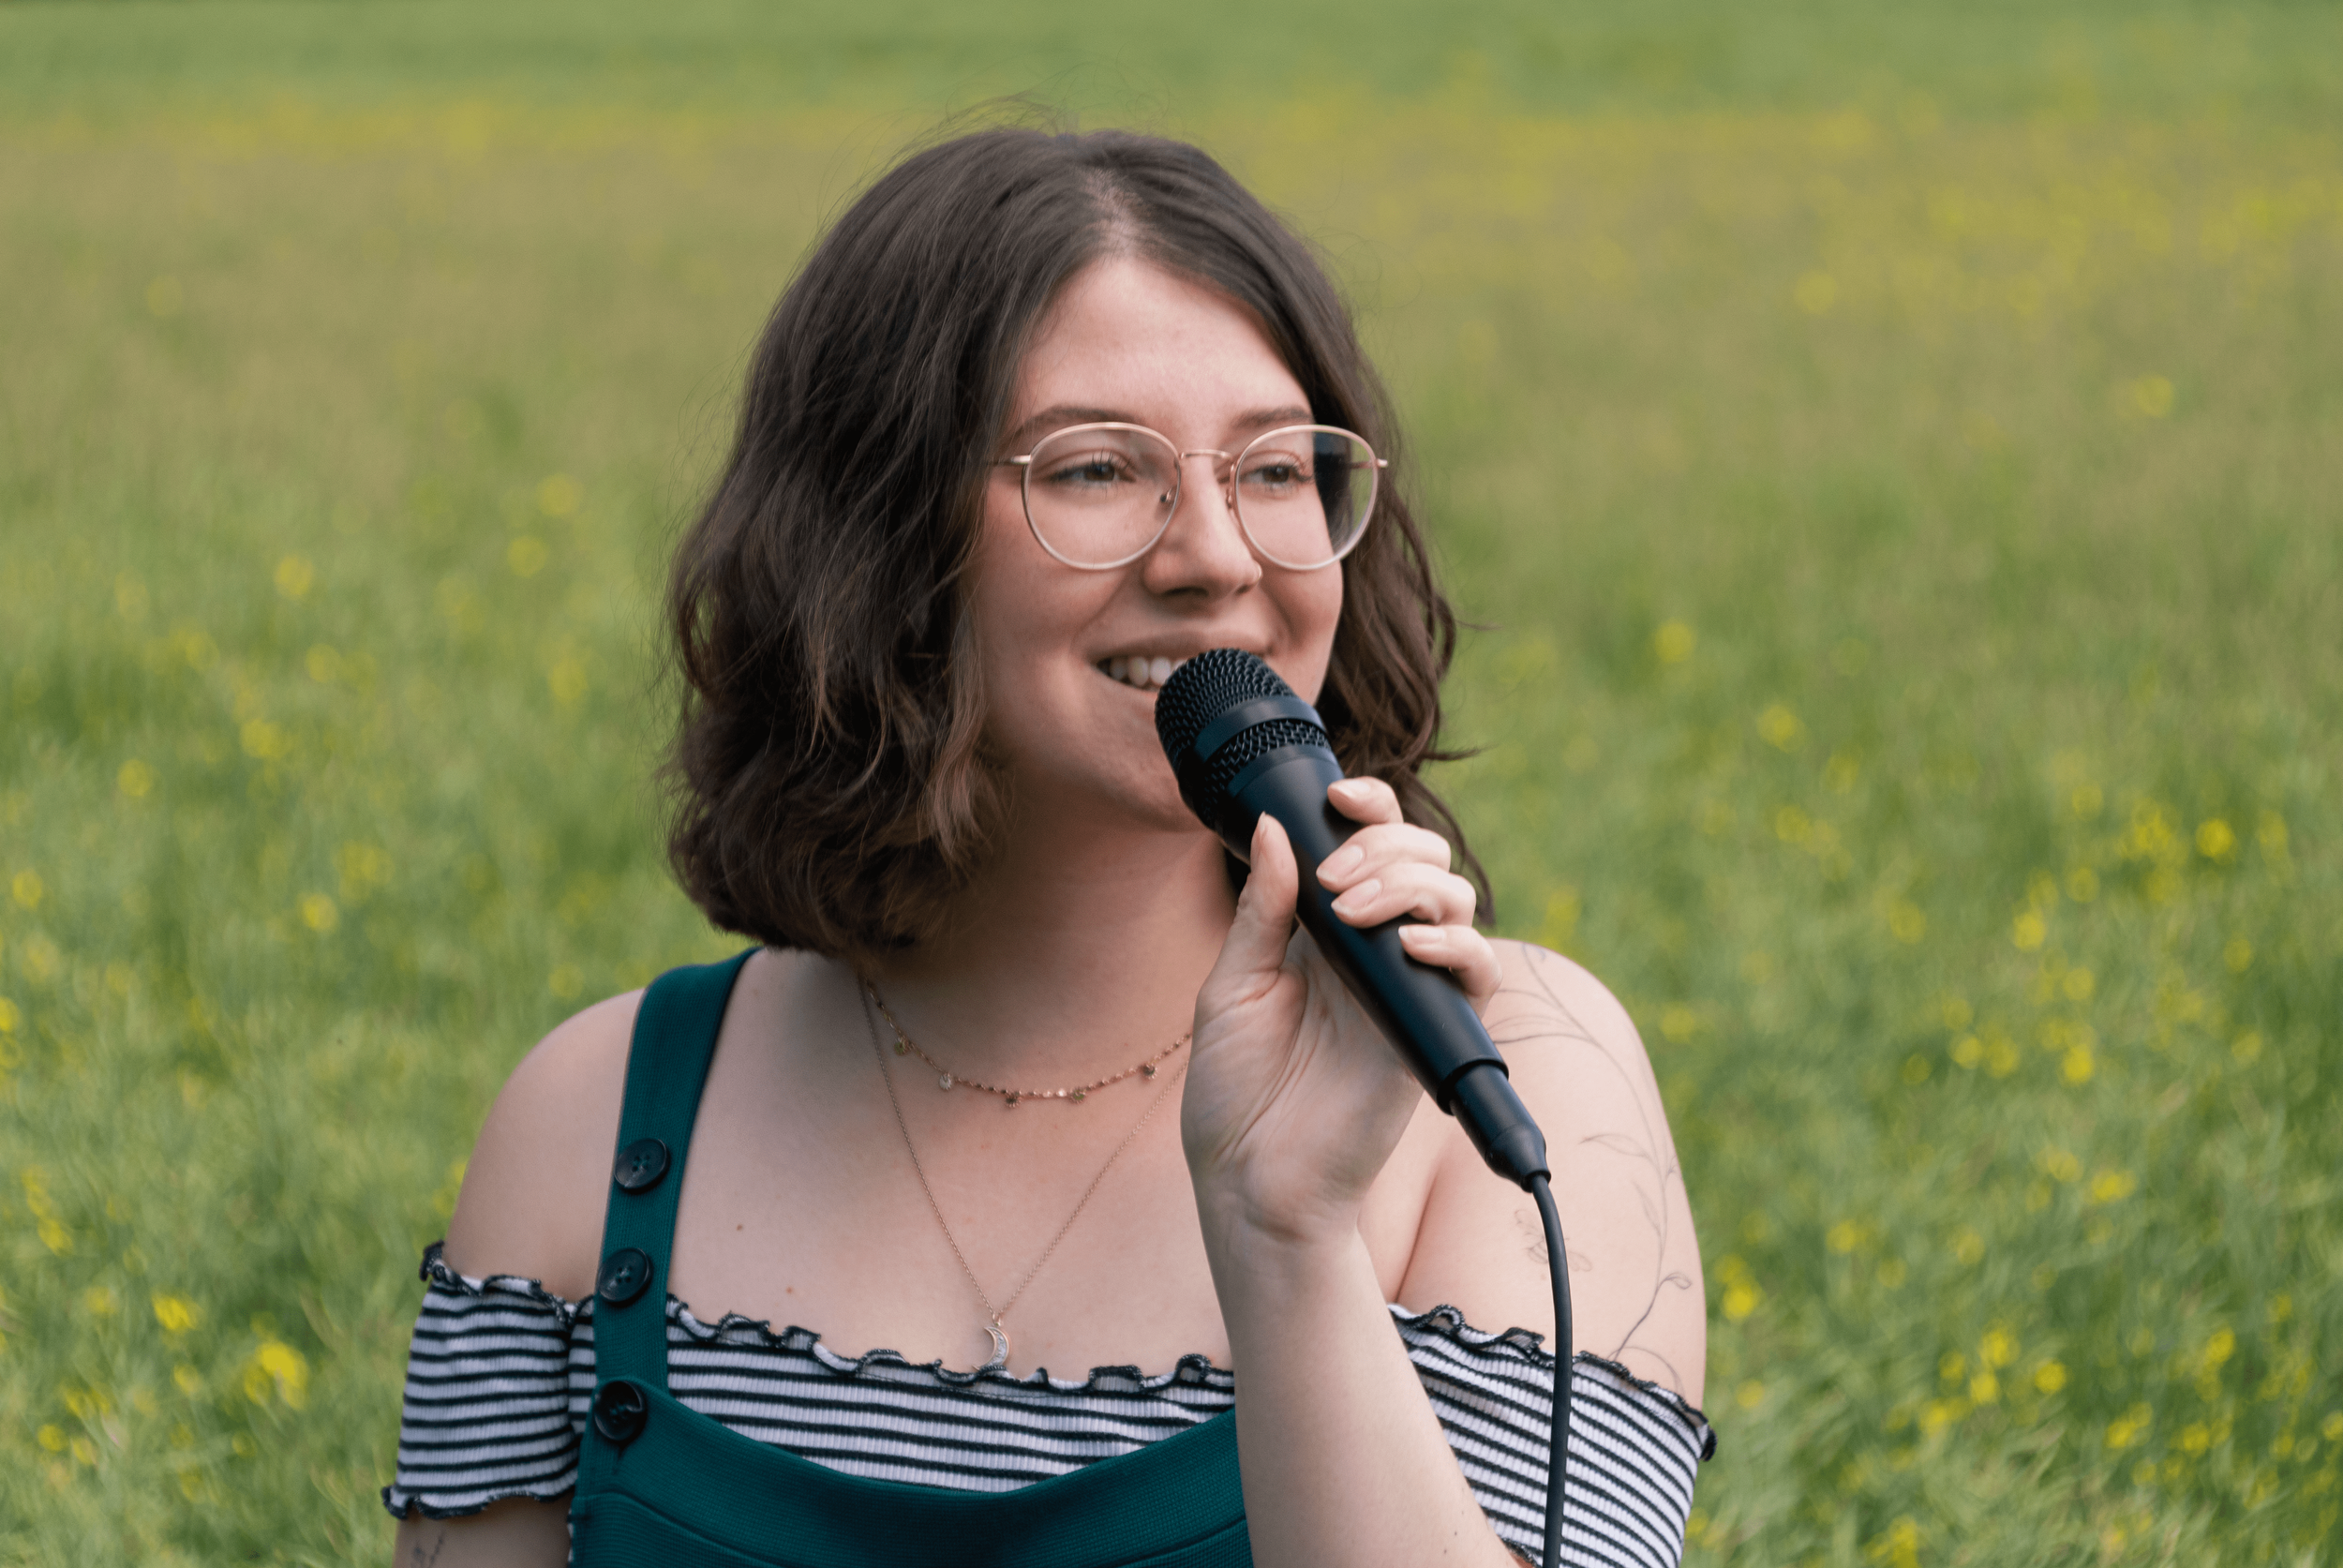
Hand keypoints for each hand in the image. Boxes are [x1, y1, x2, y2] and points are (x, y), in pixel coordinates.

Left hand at [1181, 777, 1499, 1245]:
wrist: (1252, 1180)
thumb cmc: (1234, 1092)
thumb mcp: (1232, 985)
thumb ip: (1263, 908)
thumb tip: (1272, 826)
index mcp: (1326, 931)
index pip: (1371, 846)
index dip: (1370, 808)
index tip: (1340, 795)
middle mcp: (1375, 951)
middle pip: (1424, 857)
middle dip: (1387, 843)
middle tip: (1334, 879)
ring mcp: (1409, 990)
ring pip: (1456, 899)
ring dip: (1409, 883)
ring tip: (1354, 912)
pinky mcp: (1434, 1033)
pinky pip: (1478, 971)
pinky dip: (1453, 943)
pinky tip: (1405, 946)